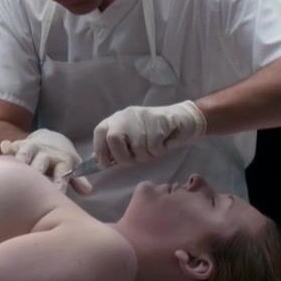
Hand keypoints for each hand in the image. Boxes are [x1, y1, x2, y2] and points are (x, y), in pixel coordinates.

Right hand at [0, 128, 92, 194]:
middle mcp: (46, 154)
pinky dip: (8, 147)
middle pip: (41, 162)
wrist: (51, 138)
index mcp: (61, 161)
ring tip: (16, 165)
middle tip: (33, 179)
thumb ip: (77, 180)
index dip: (58, 182)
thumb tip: (87, 191)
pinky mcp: (19, 144)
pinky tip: (3, 148)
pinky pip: (13, 145)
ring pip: (26, 152)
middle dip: (37, 170)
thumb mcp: (71, 168)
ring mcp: (33, 147)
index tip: (56, 193)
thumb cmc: (61, 161)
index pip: (61, 173)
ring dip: (22, 158)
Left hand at [92, 100, 206, 165]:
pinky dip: (159, 151)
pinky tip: (163, 144)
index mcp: (116, 120)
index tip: (106, 165)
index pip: (100, 133)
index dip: (101, 151)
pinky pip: (154, 146)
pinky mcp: (158, 121)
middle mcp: (126, 116)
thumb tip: (99, 161)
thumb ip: (115, 147)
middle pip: (114, 139)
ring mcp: (141, 117)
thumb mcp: (131, 138)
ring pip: (137, 146)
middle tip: (135, 159)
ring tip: (153, 149)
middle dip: (123, 156)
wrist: (181, 119)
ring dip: (146, 156)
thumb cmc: (152, 134)